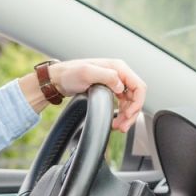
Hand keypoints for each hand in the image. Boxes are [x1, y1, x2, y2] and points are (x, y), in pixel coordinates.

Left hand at [19, 58, 145, 132]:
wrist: (57, 79)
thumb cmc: (69, 73)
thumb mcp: (87, 73)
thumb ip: (107, 76)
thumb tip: (121, 86)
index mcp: (118, 68)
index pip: (139, 86)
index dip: (137, 103)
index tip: (128, 115)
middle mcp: (118, 74)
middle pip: (136, 96)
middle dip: (132, 113)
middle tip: (123, 127)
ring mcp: (115, 82)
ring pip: (130, 102)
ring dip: (127, 116)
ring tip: (118, 127)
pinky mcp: (110, 90)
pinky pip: (122, 104)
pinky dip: (121, 114)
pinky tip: (115, 121)